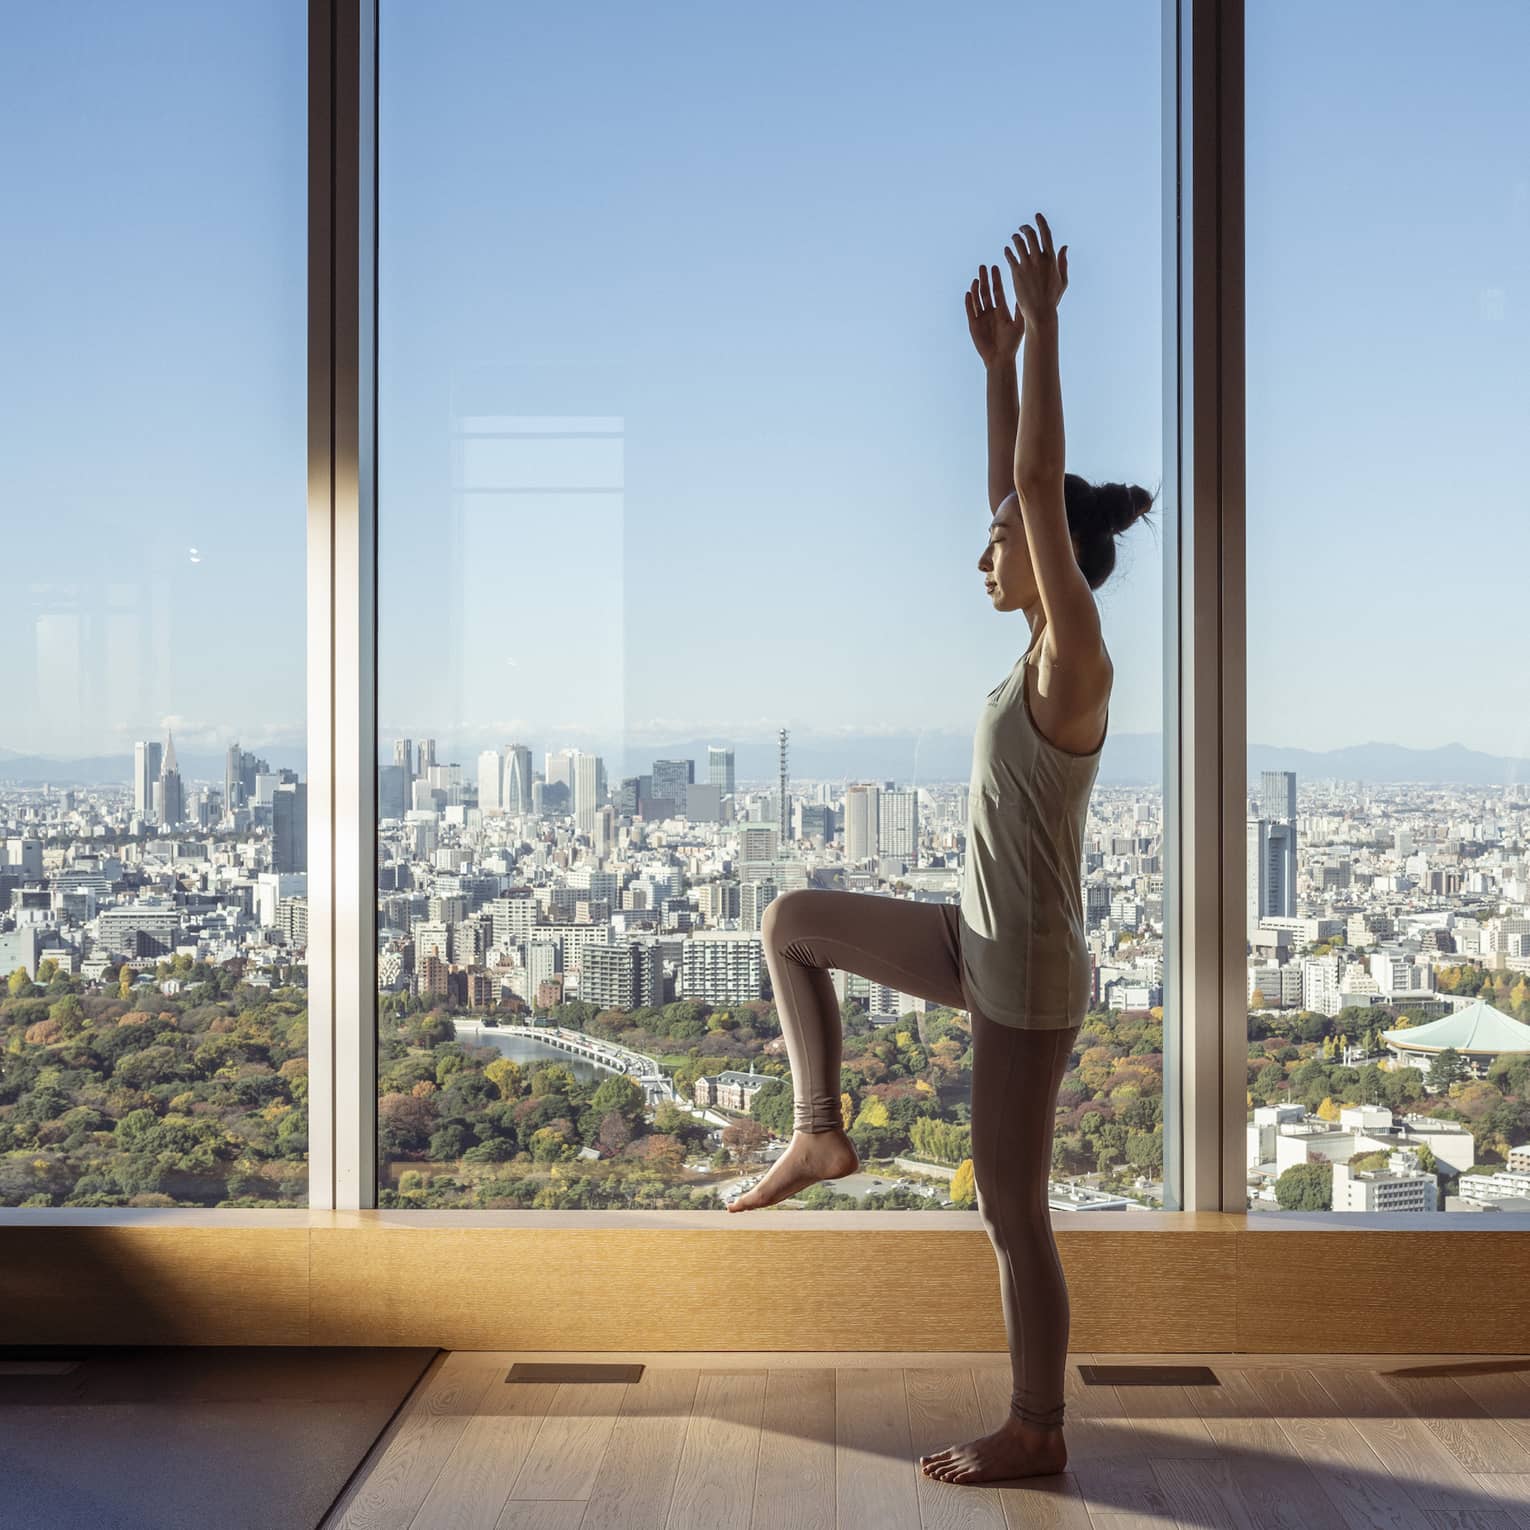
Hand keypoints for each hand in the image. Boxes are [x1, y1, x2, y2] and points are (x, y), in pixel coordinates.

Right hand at [965, 262, 1023, 366]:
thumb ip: (1020, 310)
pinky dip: (969, 302)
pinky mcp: (973, 325)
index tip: (995, 267)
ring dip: (976, 289)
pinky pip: (970, 311)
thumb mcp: (1019, 324)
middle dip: (985, 279)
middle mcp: (990, 312)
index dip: (996, 280)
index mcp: (1001, 310)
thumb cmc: (1012, 344)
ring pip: (977, 300)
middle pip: (986, 292)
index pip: (997, 291)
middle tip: (984, 266)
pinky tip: (969, 293)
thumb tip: (1025, 294)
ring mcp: (981, 318)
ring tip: (977, 278)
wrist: (1000, 358)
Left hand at [1002, 211, 1068, 325]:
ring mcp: (1027, 265)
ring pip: (1019, 243)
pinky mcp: (1016, 272)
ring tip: (1014, 238)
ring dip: (1016, 238)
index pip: (1045, 234)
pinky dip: (1008, 251)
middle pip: (1030, 235)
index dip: (1041, 222)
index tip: (1037, 216)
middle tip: (1022, 229)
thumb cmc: (1052, 297)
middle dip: (1025, 229)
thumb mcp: (1062, 279)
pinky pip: (1010, 256)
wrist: (1040, 311)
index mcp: (1051, 258)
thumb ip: (1062, 261)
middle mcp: (1038, 258)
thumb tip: (1064, 246)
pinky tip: (1007, 250)